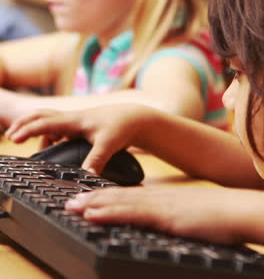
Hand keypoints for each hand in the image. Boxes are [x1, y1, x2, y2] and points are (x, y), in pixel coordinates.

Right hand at [6, 103, 149, 174]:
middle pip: (41, 115)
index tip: (14, 138)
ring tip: (26, 141)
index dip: (27, 130)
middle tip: (11, 135)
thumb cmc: (122, 127)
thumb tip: (86, 177)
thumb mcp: (109, 144)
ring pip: (49, 119)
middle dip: (24, 123)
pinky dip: (49, 133)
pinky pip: (58, 126)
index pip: (45, 123)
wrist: (135, 117)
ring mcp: (76, 120)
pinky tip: (51, 144)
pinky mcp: (80, 125)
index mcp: (75, 121)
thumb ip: (96, 160)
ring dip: (35, 128)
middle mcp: (72, 118)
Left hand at [65, 184, 246, 243]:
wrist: (235, 209)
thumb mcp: (188, 216)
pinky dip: (109, 212)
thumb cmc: (215, 216)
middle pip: (118, 197)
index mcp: (161, 199)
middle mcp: (156, 198)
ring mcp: (159, 205)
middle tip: (70, 200)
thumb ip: (171, 219)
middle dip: (92, 199)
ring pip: (119, 202)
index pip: (127, 196)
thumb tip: (160, 225)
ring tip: (73, 205)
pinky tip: (94, 213)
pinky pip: (132, 213)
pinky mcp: (164, 215)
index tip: (87, 199)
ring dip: (94, 204)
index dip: (105, 197)